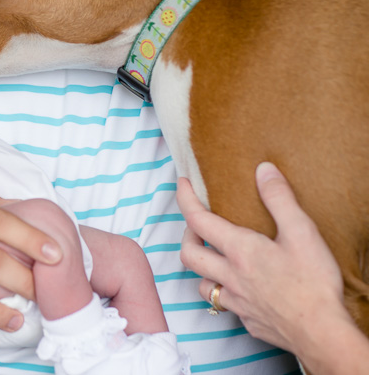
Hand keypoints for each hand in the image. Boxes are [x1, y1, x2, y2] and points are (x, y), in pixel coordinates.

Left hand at [177, 163, 348, 353]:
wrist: (322, 334)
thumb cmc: (313, 284)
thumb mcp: (302, 232)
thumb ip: (280, 199)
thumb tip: (263, 170)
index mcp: (240, 251)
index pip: (198, 219)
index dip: (185, 198)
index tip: (182, 184)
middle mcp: (230, 276)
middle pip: (189, 254)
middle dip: (187, 236)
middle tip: (197, 226)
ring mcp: (237, 301)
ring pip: (203, 284)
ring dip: (203, 269)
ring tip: (215, 258)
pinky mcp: (249, 321)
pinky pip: (227, 305)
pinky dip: (227, 293)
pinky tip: (242, 289)